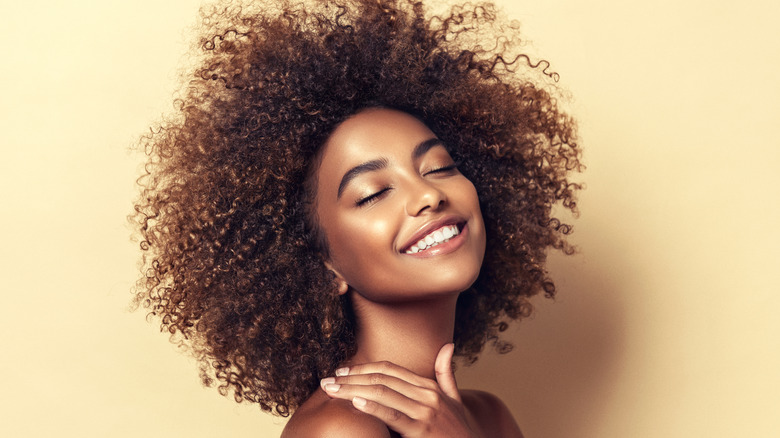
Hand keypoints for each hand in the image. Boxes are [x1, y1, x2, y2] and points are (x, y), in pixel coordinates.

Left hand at [320, 343, 480, 437]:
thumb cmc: (462, 430)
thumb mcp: (455, 401)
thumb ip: (446, 374)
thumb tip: (447, 345)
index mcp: (429, 387)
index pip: (390, 370)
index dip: (363, 368)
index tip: (342, 371)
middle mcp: (427, 395)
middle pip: (382, 378)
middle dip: (351, 378)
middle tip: (327, 380)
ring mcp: (426, 413)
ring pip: (383, 393)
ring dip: (352, 390)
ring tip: (331, 391)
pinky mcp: (423, 431)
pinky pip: (394, 415)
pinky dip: (373, 407)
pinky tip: (356, 403)